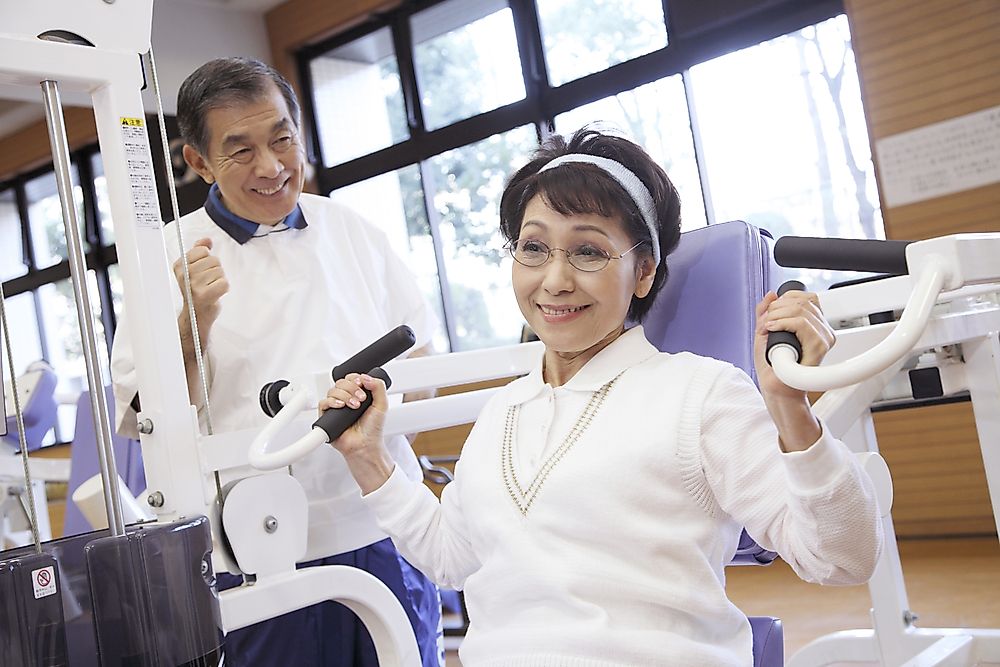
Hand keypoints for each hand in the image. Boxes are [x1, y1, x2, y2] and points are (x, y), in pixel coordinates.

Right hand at [174, 238, 227, 345]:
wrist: (196, 315)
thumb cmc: (197, 291)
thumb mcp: (195, 269)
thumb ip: (199, 251)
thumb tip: (206, 240)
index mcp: (179, 266)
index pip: (202, 251)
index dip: (207, 260)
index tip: (202, 271)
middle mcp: (184, 275)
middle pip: (214, 260)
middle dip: (215, 271)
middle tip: (208, 282)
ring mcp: (193, 285)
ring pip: (220, 271)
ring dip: (219, 280)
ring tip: (210, 288)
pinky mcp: (204, 295)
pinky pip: (224, 283)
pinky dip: (223, 288)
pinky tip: (215, 294)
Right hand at [318, 373, 394, 492]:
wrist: (365, 445)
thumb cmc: (372, 429)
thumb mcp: (382, 405)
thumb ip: (378, 387)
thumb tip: (366, 376)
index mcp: (357, 395)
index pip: (351, 378)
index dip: (355, 378)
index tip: (362, 383)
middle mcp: (346, 399)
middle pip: (341, 382)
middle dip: (352, 387)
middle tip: (361, 398)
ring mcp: (336, 407)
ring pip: (332, 390)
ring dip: (344, 395)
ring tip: (354, 406)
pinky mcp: (327, 416)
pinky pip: (323, 403)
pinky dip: (332, 402)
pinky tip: (341, 406)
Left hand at [753, 289, 835, 400]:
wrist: (776, 388)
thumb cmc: (773, 366)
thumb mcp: (765, 332)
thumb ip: (765, 312)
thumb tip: (771, 294)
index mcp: (815, 326)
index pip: (808, 297)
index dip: (786, 298)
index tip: (772, 311)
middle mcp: (823, 330)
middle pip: (803, 301)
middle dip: (777, 307)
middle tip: (766, 322)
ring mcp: (823, 338)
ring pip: (801, 310)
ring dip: (777, 315)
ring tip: (768, 328)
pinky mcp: (819, 347)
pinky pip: (801, 323)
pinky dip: (782, 323)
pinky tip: (773, 330)